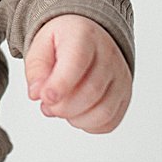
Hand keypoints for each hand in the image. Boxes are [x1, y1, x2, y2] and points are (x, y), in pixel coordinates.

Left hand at [23, 14, 132, 133]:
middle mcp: (109, 55)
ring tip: (59, 109)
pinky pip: (110, 121)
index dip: (60, 84)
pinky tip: (75, 114)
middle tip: (47, 105)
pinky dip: (88, 125)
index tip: (45, 98)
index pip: (78, 61)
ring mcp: (121, 76)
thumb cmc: (63, 43)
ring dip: (75, 118)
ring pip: (103, 111)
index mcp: (84, 35)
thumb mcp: (40, 46)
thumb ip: (36, 69)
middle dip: (63, 106)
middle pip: (91, 91)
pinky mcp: (124, 96)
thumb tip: (37, 93)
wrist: (88, 38)